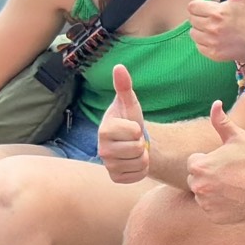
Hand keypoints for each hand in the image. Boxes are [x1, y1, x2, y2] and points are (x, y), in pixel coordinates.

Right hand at [98, 64, 150, 185]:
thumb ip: (124, 86)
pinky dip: (141, 170)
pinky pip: (138, 176)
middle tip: (134, 140)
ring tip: (135, 150)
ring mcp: (108, 166)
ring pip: (139, 164)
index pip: (134, 132)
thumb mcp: (129, 103)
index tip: (133, 126)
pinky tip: (134, 161)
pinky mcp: (115, 178)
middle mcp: (102, 149)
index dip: (138, 129)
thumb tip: (119, 66)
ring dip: (143, 157)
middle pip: (137, 149)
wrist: (129, 141)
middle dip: (142, 144)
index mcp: (104, 130)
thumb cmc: (129, 119)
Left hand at [184, 103, 244, 223]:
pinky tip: (234, 199)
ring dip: (212, 191)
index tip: (224, 163)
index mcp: (198, 166)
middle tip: (229, 176)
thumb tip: (216, 103)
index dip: (208, 161)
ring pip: (202, 195)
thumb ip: (222, 122)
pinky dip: (219, 206)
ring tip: (232, 187)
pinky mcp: (213, 217)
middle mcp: (198, 186)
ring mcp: (205, 204)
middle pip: (195, 179)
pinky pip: (210, 209)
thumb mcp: (238, 138)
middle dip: (208, 176)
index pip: (193, 162)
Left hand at [186, 0, 244, 65]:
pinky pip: (198, 45)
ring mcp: (212, 41)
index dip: (199, 7)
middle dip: (200, 18)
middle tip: (213, 20)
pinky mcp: (211, 53)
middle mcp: (213, 27)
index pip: (192, 7)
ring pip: (193, 33)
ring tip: (213, 29)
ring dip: (200, 31)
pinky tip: (215, 40)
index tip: (208, 9)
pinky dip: (203, 43)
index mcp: (217, 12)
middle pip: (192, 19)